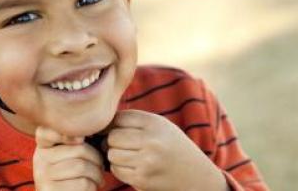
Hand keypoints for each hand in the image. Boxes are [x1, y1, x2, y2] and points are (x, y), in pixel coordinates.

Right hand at [33, 126, 104, 190]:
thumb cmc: (76, 174)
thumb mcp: (73, 154)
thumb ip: (77, 139)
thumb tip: (81, 136)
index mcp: (44, 145)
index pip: (48, 130)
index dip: (66, 132)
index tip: (81, 139)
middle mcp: (40, 158)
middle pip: (78, 149)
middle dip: (97, 159)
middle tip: (101, 166)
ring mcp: (42, 175)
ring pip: (80, 166)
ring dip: (97, 174)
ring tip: (99, 178)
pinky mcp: (49, 190)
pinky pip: (81, 183)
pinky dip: (92, 186)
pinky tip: (91, 187)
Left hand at [107, 110, 227, 190]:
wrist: (196, 176)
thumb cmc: (173, 147)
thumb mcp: (162, 127)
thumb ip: (136, 121)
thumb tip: (101, 124)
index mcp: (155, 123)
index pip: (119, 118)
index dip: (112, 125)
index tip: (115, 130)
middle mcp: (152, 140)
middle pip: (113, 136)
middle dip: (112, 142)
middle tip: (120, 145)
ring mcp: (147, 161)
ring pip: (112, 154)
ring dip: (115, 156)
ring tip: (128, 156)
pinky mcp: (143, 179)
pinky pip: (117, 170)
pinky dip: (120, 169)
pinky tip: (132, 167)